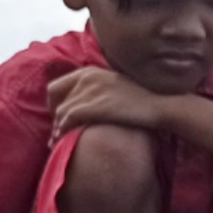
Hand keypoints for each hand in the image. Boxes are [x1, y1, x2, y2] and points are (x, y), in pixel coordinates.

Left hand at [46, 67, 170, 133]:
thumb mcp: (116, 86)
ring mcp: (89, 91)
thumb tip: (86, 103)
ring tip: (59, 142)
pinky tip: (64, 142)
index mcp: (90, 71)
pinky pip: (68, 120)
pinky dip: (63, 132)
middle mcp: (87, 77)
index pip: (58, 85)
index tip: (60, 118)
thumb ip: (99, 89)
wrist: (158, 106)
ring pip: (61, 111)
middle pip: (55, 96)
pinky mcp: (93, 106)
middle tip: (58, 131)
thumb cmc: (142, 100)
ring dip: (58, 128)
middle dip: (54, 115)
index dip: (55, 103)